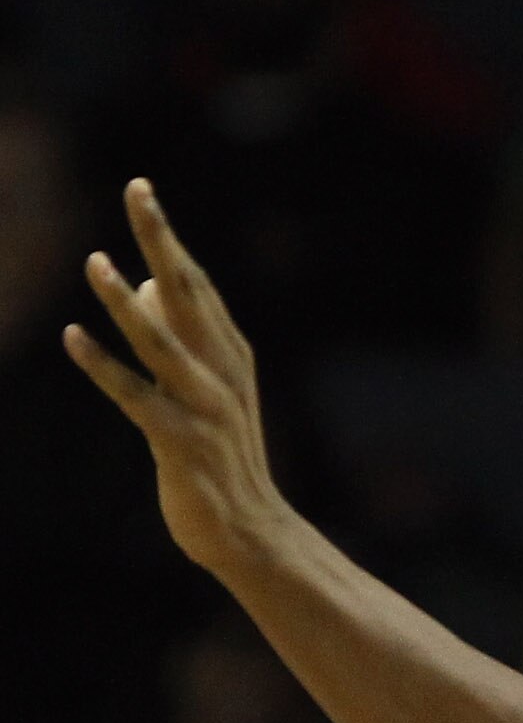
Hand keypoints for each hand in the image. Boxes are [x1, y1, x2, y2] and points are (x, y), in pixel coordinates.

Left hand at [67, 181, 292, 578]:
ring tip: (95, 261)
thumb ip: (181, 340)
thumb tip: (141, 288)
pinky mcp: (179, 441)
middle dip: (160, 240)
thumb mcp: (209, 392)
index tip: (141, 190)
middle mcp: (223, 371)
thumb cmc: (222, 459)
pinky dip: (104, 367)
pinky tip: (72, 338)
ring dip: (126, 302)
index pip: (195, 281)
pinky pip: (135, 396)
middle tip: (138, 191)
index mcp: (232, 354)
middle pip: (188, 293)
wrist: (252, 532)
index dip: (166, 236)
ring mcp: (204, 406)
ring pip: (162, 342)